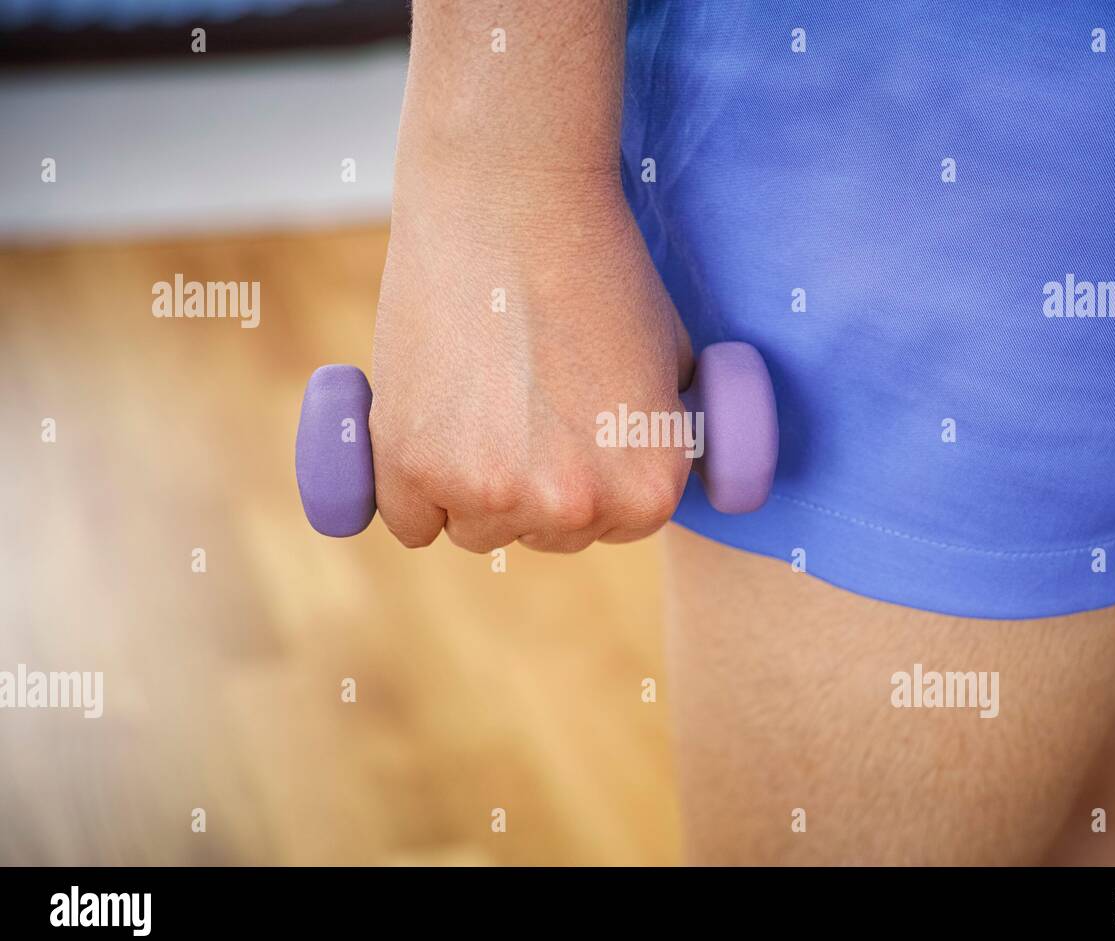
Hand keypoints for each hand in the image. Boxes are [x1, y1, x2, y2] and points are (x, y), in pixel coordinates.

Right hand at [369, 165, 694, 552]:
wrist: (511, 198)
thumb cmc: (597, 267)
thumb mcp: (671, 364)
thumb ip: (663, 438)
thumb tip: (657, 478)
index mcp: (647, 491)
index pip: (612, 527)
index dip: (588, 477)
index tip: (567, 428)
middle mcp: (575, 507)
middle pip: (544, 536)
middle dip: (530, 485)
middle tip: (516, 401)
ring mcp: (491, 492)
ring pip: (473, 529)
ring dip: (469, 486)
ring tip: (473, 396)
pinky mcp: (412, 468)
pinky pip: (409, 520)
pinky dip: (411, 486)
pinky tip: (426, 423)